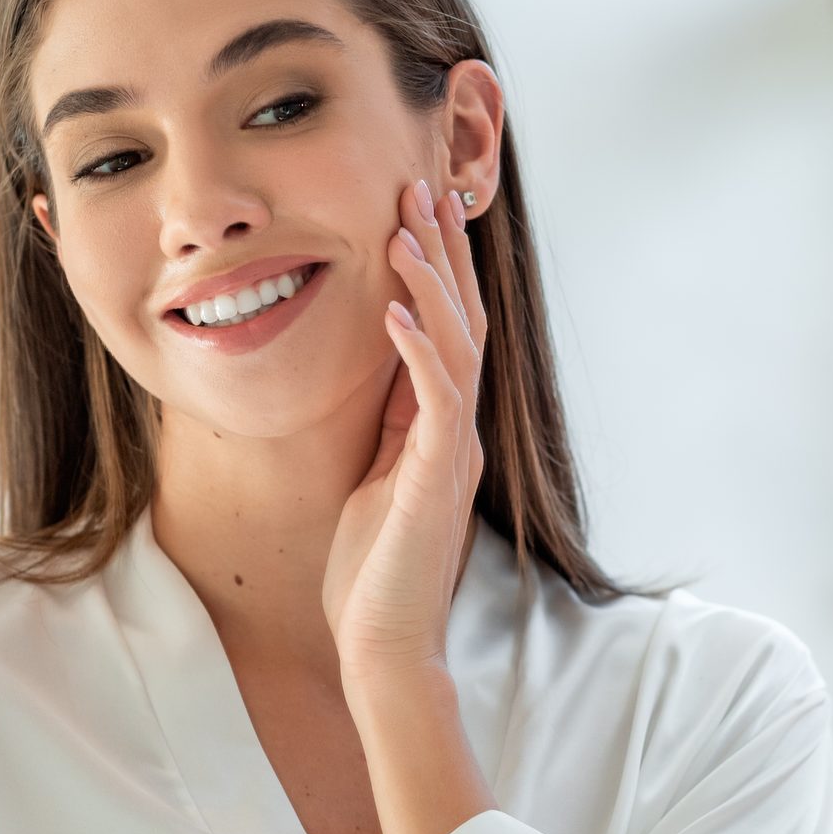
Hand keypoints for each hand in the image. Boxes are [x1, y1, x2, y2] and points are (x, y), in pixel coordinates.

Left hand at [322, 177, 488, 688]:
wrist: (383, 646)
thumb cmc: (370, 574)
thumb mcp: (373, 479)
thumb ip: (387, 426)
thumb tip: (381, 369)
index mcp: (439, 429)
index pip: (447, 331)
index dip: (437, 269)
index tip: (417, 210)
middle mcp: (456, 432)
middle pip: (461, 322)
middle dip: (442, 254)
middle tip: (422, 188)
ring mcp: (452, 453)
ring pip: (456, 347)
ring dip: (431, 284)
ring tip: (405, 229)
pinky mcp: (437, 479)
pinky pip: (434, 399)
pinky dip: (415, 349)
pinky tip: (391, 309)